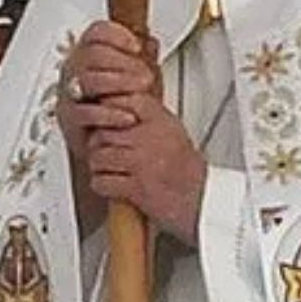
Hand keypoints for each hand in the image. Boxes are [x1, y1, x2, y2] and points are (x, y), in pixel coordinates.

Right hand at [57, 21, 159, 167]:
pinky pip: (85, 112)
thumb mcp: (135, 80)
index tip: (137, 46)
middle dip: (123, 62)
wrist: (108, 143)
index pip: (96, 33)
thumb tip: (151, 43)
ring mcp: (70, 93)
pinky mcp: (69, 118)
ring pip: (88, 80)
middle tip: (146, 75)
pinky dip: (110, 114)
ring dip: (119, 83)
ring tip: (142, 91)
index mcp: (88, 54)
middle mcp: (75, 70)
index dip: (117, 35)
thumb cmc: (119, 107)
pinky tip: (129, 117)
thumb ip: (142, 61)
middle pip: (92, 54)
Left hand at [87, 89, 208, 244]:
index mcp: (161, 121)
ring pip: (99, 157)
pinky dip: (101, 185)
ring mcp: (142, 163)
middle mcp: (150, 139)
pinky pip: (102, 181)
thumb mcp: (173, 130)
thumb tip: (115, 106)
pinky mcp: (136, 188)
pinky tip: (110, 185)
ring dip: (98, 166)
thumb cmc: (187, 169)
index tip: (106, 120)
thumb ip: (147, 117)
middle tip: (102, 150)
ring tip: (106, 169)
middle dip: (98, 144)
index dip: (108, 109)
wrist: (202, 200)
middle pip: (103, 132)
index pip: (124, 101)